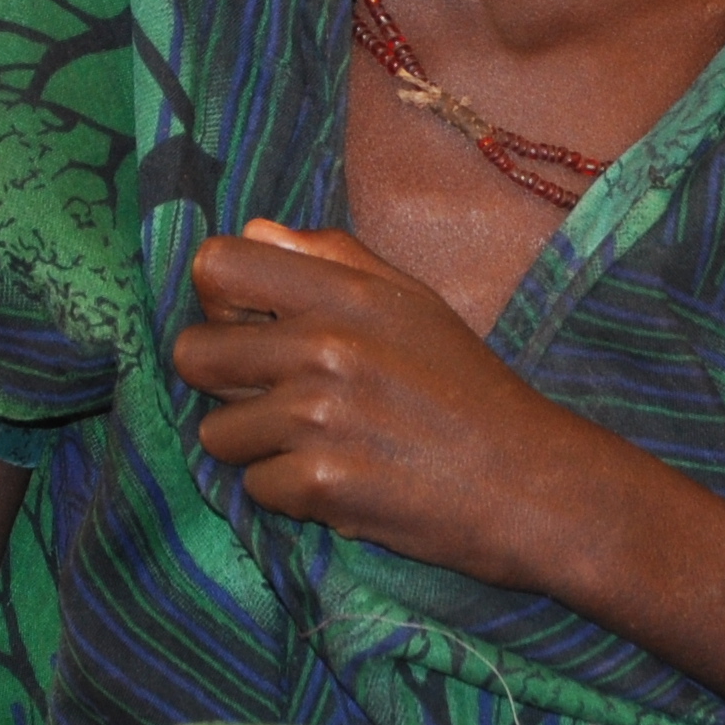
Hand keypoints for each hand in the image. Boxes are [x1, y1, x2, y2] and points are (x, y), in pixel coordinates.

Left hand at [174, 220, 611, 585]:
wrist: (529, 482)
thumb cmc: (470, 390)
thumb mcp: (412, 302)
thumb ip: (330, 258)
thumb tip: (252, 230)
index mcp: (345, 291)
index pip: (217, 265)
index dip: (221, 300)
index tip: (252, 326)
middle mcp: (324, 346)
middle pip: (195, 354)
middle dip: (225, 383)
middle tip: (276, 399)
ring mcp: (319, 417)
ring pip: (217, 433)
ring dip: (258, 447)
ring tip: (320, 445)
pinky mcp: (320, 484)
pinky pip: (255, 488)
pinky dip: (291, 494)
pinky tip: (342, 482)